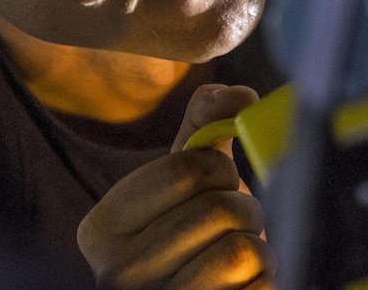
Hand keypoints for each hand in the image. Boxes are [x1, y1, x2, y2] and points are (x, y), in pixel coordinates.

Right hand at [77, 84, 275, 288]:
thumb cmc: (189, 234)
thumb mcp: (180, 179)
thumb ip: (202, 123)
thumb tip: (238, 97)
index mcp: (100, 228)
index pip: (184, 170)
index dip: (219, 168)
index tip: (217, 182)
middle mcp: (118, 275)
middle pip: (218, 210)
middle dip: (243, 209)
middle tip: (234, 223)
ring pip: (242, 250)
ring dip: (258, 246)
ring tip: (240, 255)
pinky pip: (261, 287)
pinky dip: (266, 279)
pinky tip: (244, 284)